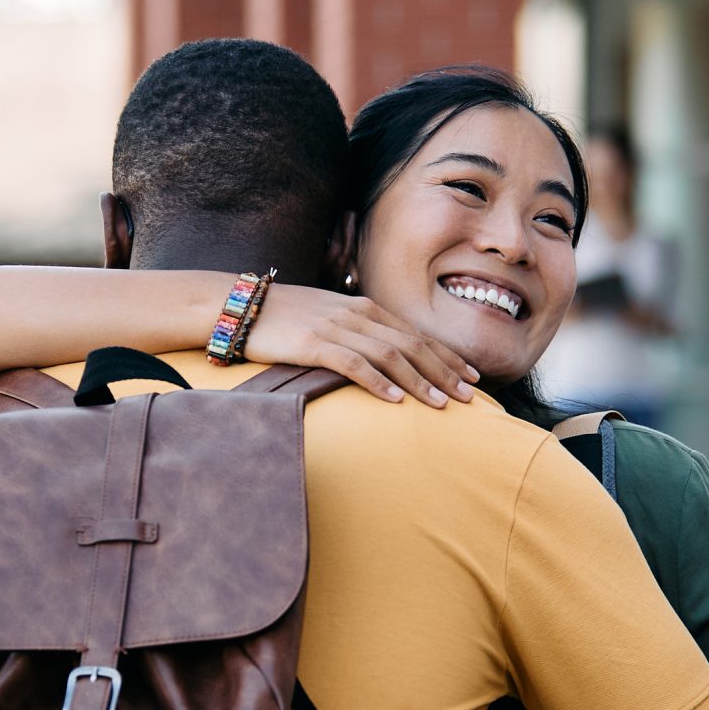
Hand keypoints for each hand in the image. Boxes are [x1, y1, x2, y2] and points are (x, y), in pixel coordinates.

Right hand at [243, 284, 478, 406]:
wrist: (237, 306)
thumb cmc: (280, 317)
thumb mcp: (326, 318)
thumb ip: (355, 332)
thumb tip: (380, 357)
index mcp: (363, 307)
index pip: (415, 333)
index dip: (447, 356)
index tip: (471, 376)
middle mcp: (356, 314)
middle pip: (412, 344)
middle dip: (445, 371)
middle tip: (470, 396)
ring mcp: (336, 327)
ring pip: (391, 355)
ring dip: (420, 381)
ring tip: (442, 404)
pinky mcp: (313, 344)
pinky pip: (354, 364)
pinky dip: (378, 382)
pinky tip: (395, 401)